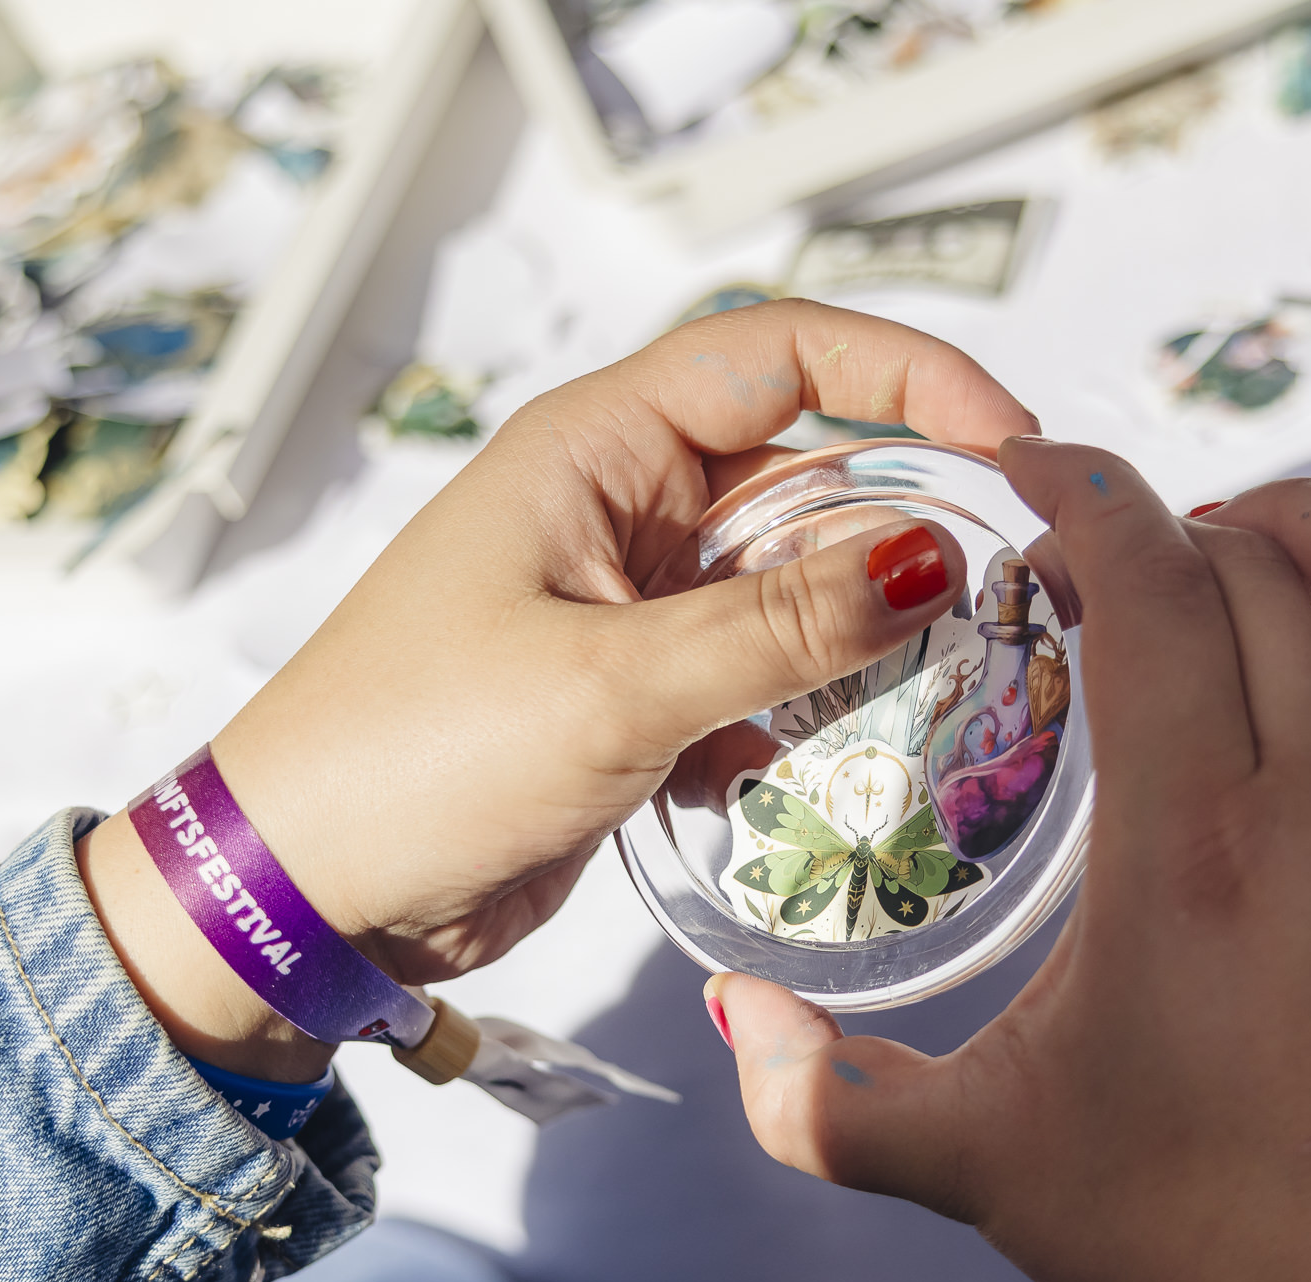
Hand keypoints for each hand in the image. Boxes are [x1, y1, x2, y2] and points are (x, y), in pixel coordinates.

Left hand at [80, 302, 1030, 1080]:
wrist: (303, 895)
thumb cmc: (410, 756)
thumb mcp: (614, 685)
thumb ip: (781, 626)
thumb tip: (925, 562)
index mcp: (596, 451)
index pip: (779, 357)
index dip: (905, 375)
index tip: (1007, 440)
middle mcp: (618, 511)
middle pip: (803, 476)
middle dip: (902, 524)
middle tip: (1005, 590)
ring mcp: (625, 608)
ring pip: (787, 590)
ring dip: (855, 638)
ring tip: (937, 687)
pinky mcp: (629, 701)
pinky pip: (751, 679)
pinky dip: (794, 718)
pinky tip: (809, 770)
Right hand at [708, 452, 1310, 1281]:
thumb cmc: (1181, 1238)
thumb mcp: (970, 1166)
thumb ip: (820, 1098)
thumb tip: (737, 1020)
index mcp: (1192, 840)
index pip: (1152, 587)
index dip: (1088, 495)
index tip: (1034, 472)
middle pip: (1267, 578)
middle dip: (1175, 528)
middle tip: (1105, 564)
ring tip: (1260, 542)